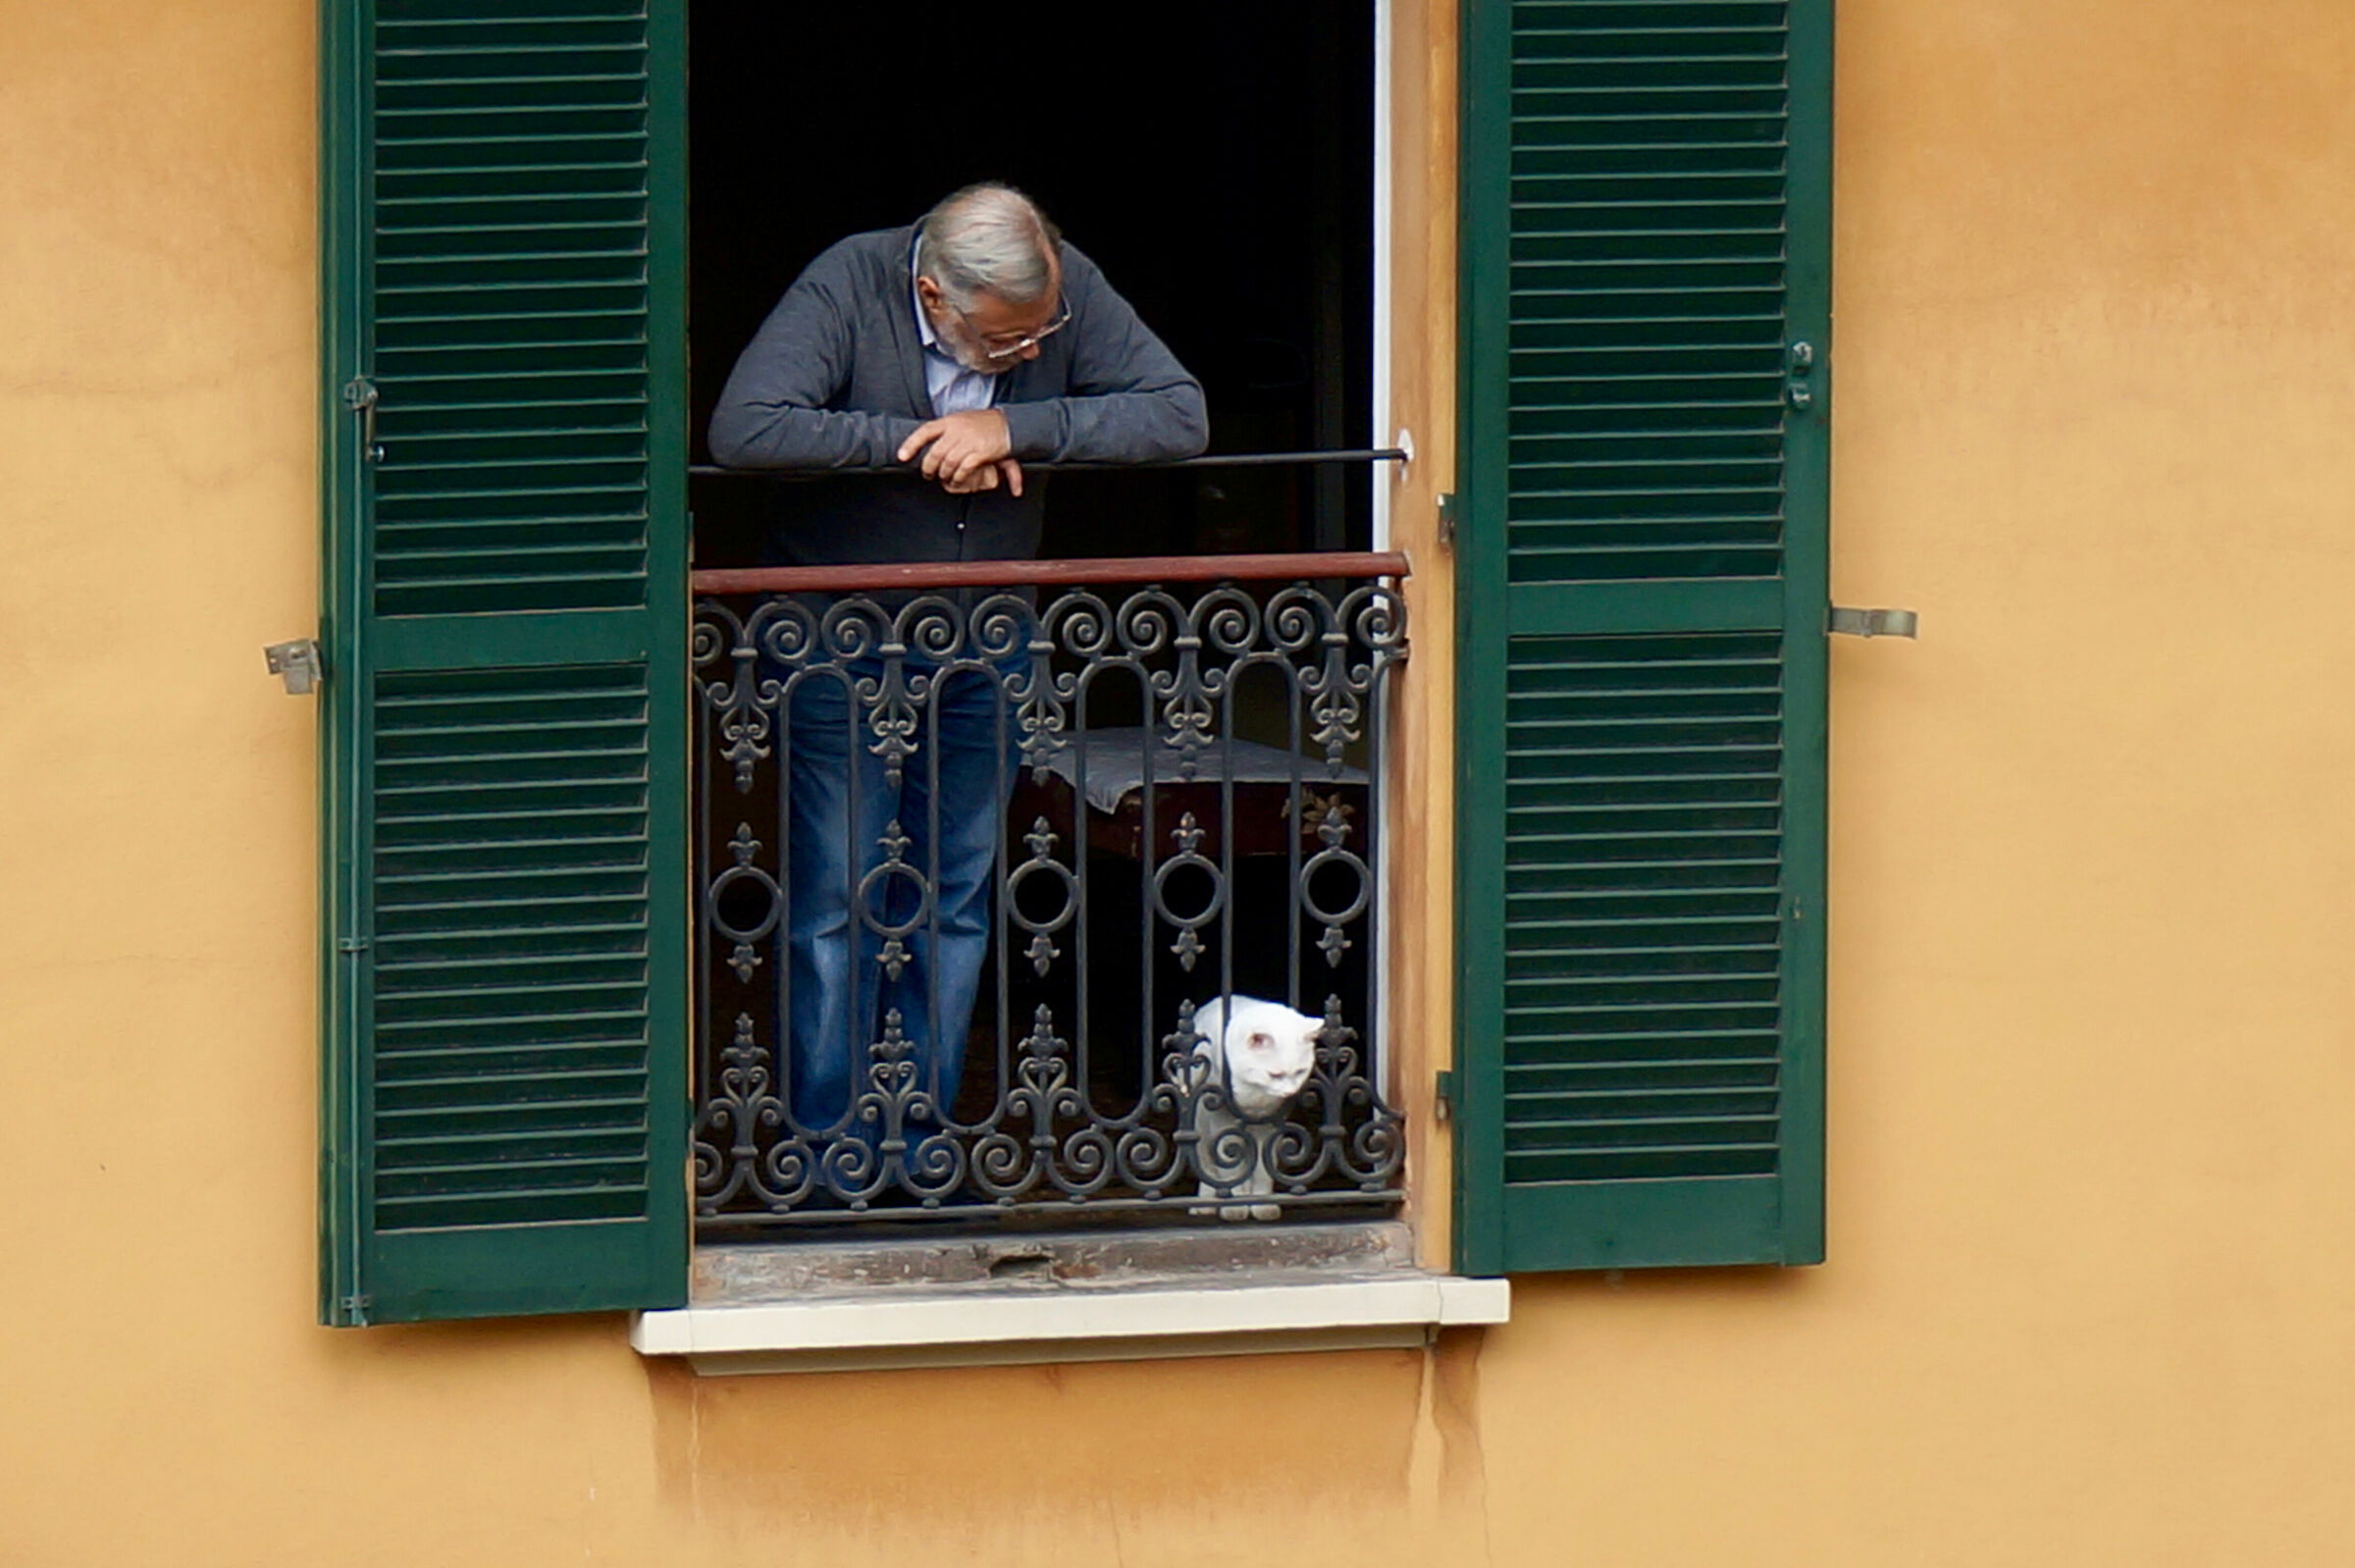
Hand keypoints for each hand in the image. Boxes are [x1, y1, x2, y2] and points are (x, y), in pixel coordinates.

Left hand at [898, 409, 1016, 492]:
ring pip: (947, 463)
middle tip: (928, 475)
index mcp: (950, 421)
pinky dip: (958, 477)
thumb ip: (947, 433)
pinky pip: (963, 468)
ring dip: (944, 475)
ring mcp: (969, 441)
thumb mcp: (963, 421)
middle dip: (928, 468)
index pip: (925, 432)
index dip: (911, 445)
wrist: (1010, 425)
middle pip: (935, 453)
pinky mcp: (980, 452)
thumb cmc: (986, 424)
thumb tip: (930, 445)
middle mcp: (957, 430)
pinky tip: (958, 479)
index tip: (901, 456)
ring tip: (945, 479)